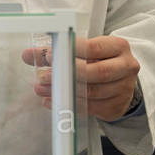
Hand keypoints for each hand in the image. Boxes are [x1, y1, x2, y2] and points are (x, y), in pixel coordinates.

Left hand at [22, 35, 139, 120]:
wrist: (121, 82)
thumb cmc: (99, 61)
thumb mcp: (84, 51)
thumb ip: (58, 51)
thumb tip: (28, 54)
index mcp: (119, 46)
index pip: (94, 47)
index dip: (71, 52)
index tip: (50, 55)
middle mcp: (126, 67)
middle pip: (97, 72)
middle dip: (67, 74)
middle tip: (43, 75)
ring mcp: (123, 89)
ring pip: (92, 92)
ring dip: (63, 91)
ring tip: (41, 89)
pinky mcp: (115, 106)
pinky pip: (89, 108)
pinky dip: (68, 104)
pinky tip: (52, 101)